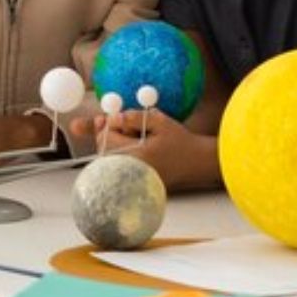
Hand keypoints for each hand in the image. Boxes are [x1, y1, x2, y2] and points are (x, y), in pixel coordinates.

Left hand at [72, 109, 220, 190]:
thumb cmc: (179, 142)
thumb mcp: (160, 122)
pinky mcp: (133, 180)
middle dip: (109, 133)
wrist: (192, 162)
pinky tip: (135, 145)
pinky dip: (120, 152)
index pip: (107, 139)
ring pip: (108, 157)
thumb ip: (136, 117)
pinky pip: (117, 164)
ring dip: (114, 143)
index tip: (118, 117)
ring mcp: (131, 177)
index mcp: (136, 156)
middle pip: (104, 149)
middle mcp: (130, 170)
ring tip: (134, 136)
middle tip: (119, 121)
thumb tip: (115, 116)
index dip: (109, 125)